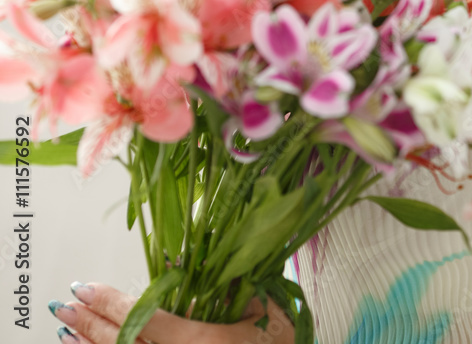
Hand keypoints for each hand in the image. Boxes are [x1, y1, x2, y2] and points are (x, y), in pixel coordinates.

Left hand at [47, 282, 294, 342]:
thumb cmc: (282, 337)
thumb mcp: (261, 303)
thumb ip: (222, 280)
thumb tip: (172, 263)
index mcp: (208, 343)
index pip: (147, 321)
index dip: (111, 304)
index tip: (85, 287)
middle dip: (89, 326)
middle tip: (63, 306)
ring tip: (65, 331)